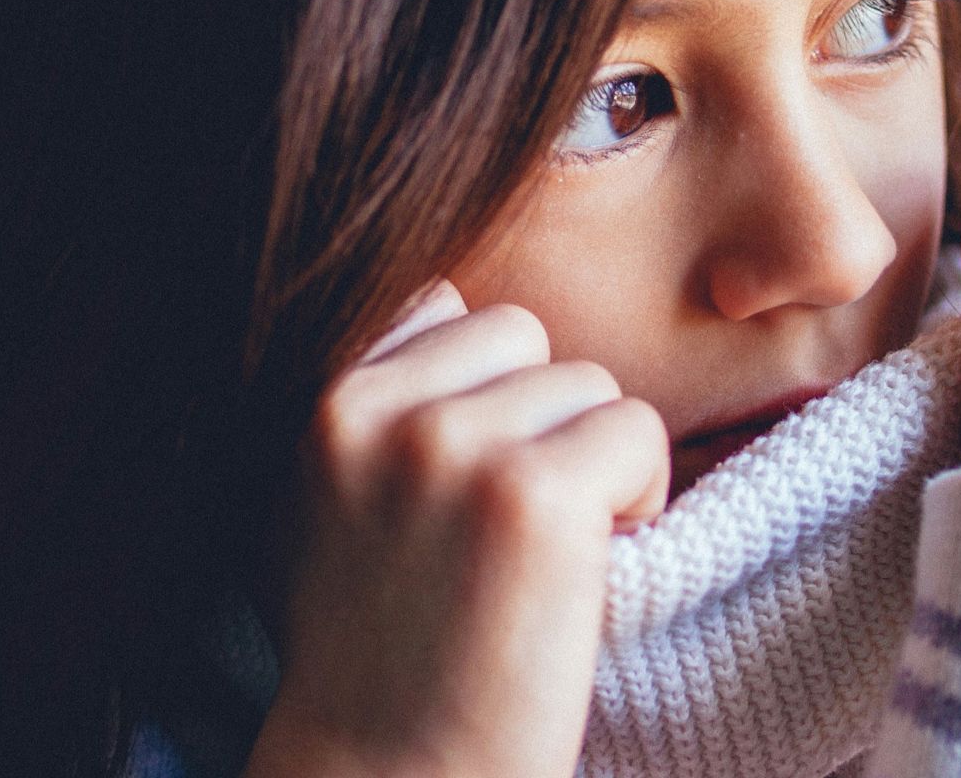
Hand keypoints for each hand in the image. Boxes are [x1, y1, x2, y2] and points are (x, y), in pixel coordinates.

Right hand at [243, 281, 668, 777]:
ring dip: (590, 462)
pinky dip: (640, 496)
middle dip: (540, 418)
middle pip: (523, 336)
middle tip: (514, 524)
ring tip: (542, 557)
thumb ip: (372, 408)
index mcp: (322, 403)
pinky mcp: (535, 493)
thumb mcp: (320, 506)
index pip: (441, 306)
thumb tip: (443, 308)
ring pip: (586, 383)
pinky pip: (637, 431)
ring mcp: (455, 445)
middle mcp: (379, 411)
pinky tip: (586, 569)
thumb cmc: (373, 655)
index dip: (482, 385)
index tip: (472, 478)